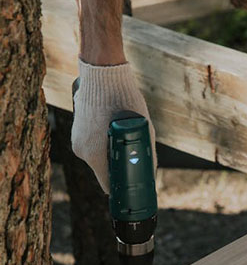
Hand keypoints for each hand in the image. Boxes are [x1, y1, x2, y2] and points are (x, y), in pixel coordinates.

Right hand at [72, 59, 156, 193]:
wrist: (103, 73)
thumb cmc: (125, 100)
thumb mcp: (143, 129)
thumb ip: (147, 154)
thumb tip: (152, 172)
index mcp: (95, 155)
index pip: (107, 184)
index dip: (121, 189)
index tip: (132, 191)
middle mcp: (82, 150)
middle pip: (103, 171)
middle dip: (118, 170)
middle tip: (135, 167)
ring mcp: (76, 140)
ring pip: (97, 158)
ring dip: (111, 155)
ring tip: (126, 145)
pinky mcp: (76, 130)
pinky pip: (91, 145)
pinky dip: (103, 144)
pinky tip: (114, 135)